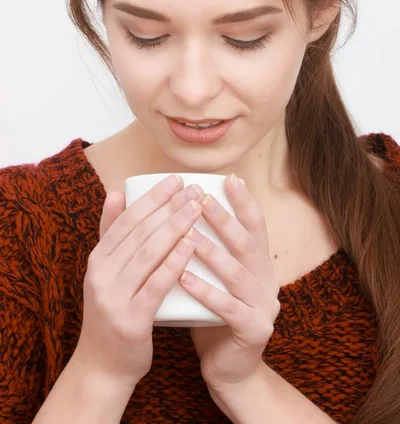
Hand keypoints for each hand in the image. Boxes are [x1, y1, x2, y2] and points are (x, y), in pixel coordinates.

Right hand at [75, 175, 203, 389]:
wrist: (104, 366)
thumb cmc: (115, 311)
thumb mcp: (107, 272)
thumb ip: (111, 234)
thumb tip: (117, 192)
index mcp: (97, 259)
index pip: (126, 220)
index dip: (152, 197)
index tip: (175, 180)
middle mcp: (100, 275)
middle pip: (139, 233)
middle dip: (168, 207)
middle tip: (193, 190)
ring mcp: (113, 298)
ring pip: (147, 254)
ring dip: (174, 227)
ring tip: (197, 209)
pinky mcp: (130, 320)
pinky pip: (155, 285)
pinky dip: (173, 262)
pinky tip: (191, 245)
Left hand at [178, 174, 279, 391]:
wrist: (228, 368)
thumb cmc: (211, 315)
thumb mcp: (212, 277)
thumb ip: (205, 249)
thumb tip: (180, 211)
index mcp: (258, 265)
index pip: (256, 227)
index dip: (245, 203)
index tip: (229, 179)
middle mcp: (267, 281)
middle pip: (248, 245)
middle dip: (225, 220)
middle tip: (202, 199)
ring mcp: (264, 307)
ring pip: (237, 274)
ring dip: (212, 252)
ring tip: (188, 235)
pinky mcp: (254, 331)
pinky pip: (228, 308)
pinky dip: (206, 291)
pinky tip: (184, 278)